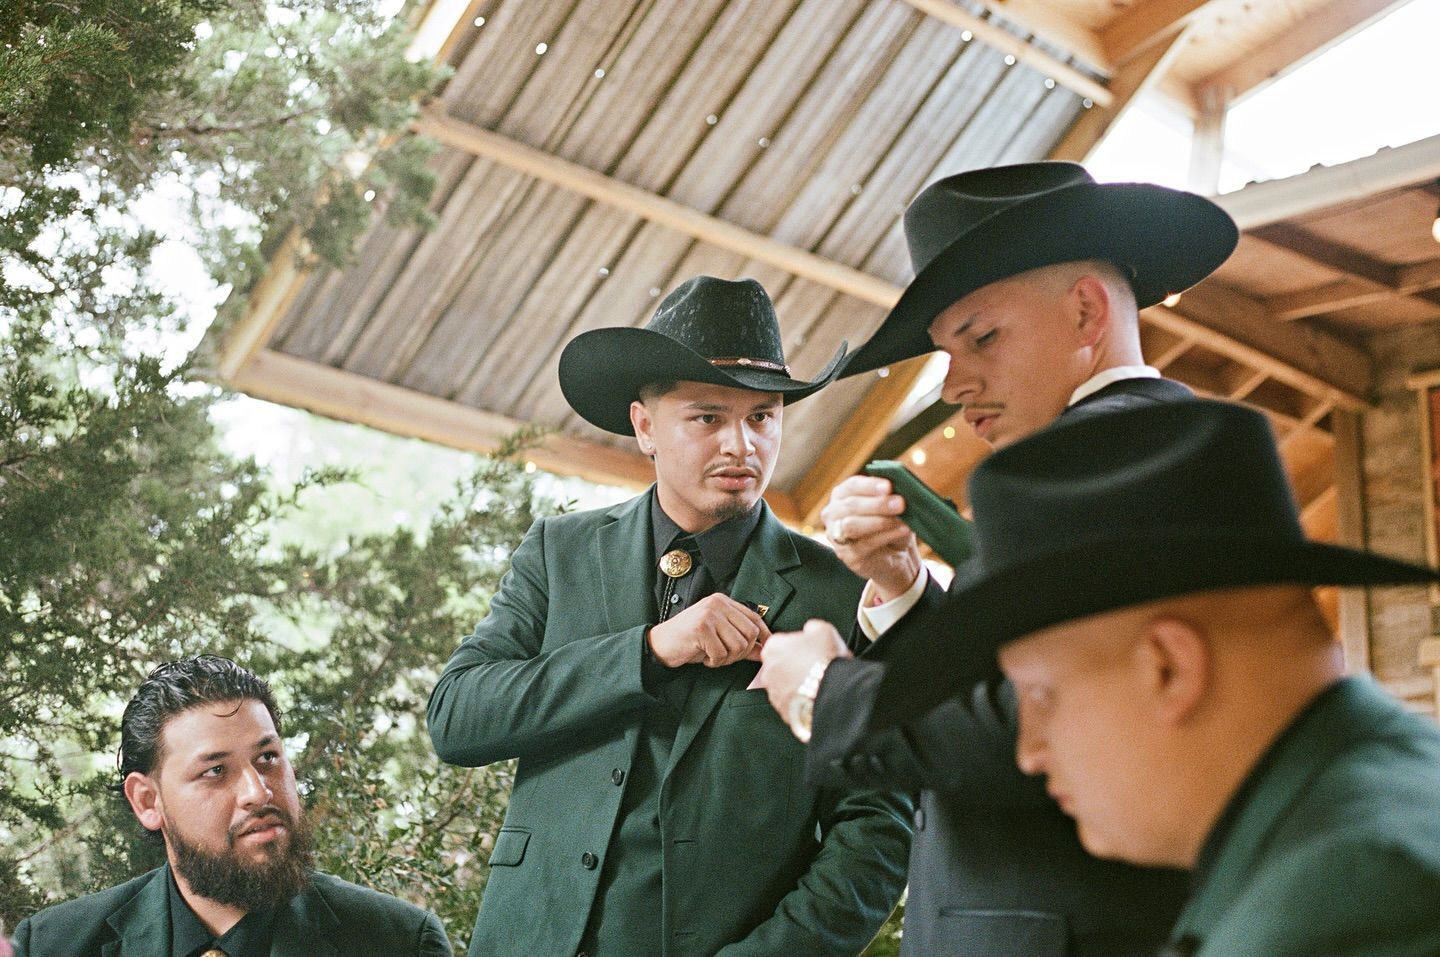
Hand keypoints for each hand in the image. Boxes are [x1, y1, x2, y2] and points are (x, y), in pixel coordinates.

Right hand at [647, 593, 769, 667]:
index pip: (754, 617)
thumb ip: (741, 640)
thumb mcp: (719, 637)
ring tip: (712, 656)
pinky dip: (714, 661)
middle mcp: (718, 604)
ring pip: (738, 645)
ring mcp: (709, 615)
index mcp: (723, 602)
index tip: (765, 649)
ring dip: (726, 658)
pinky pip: (721, 653)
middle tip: (725, 656)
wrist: (660, 644)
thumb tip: (764, 650)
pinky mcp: (701, 628)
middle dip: (741, 652)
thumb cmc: (690, 641)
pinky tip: (704, 657)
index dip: (764, 634)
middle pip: (750, 633)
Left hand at [755, 619, 851, 716]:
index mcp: (773, 646)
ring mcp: (773, 692)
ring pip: (784, 684)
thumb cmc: (825, 659)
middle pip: (781, 664)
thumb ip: (811, 627)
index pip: (781, 642)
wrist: (832, 692)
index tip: (810, 649)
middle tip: (814, 665)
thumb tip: (810, 630)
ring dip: (796, 682)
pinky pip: (790, 701)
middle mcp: (768, 670)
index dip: (798, 645)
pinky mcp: (782, 709)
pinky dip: (800, 698)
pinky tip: (815, 694)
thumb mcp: (822, 629)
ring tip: (817, 681)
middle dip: (794, 665)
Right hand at [819, 475, 922, 600]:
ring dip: (880, 521)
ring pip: (852, 525)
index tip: (888, 486)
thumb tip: (899, 494)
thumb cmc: (890, 525)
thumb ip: (892, 498)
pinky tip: (902, 531)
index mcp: (842, 494)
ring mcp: (837, 536)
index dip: (870, 485)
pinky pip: (864, 544)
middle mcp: (833, 513)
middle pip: (851, 505)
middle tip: (901, 503)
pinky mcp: (846, 556)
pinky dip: (886, 536)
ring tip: (903, 520)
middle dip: (878, 504)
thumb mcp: (892, 507)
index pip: (852, 485)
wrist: (894, 556)